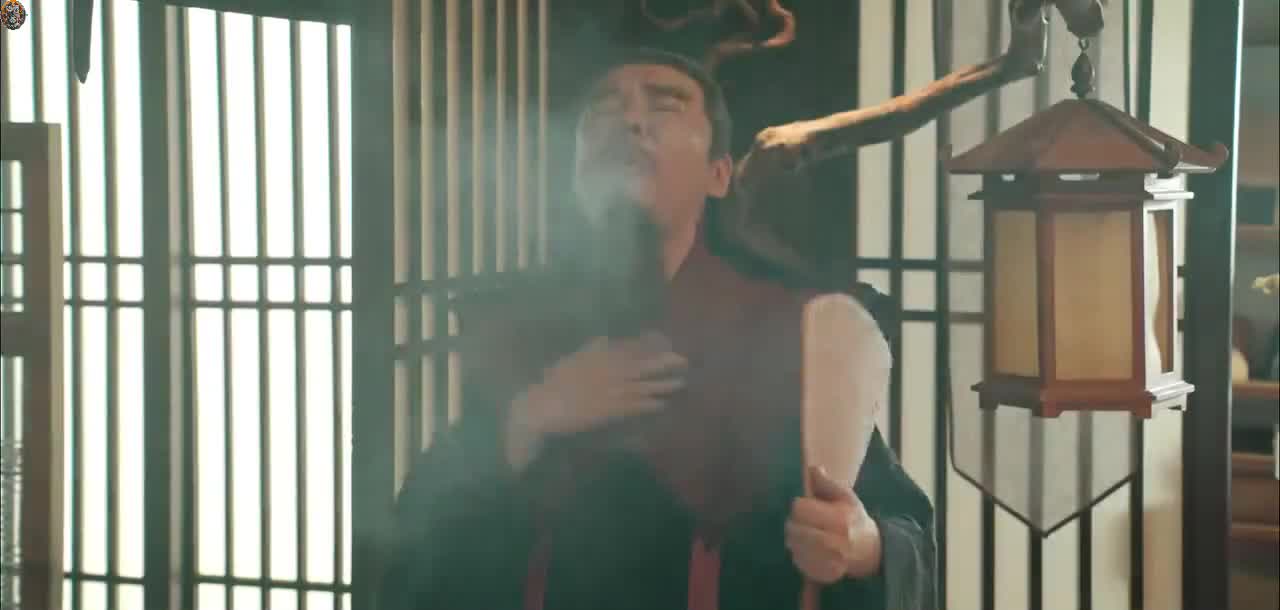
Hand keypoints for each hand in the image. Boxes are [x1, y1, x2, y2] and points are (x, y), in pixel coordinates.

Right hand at [505, 332, 686, 470]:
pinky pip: (634, 406)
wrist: (543, 406)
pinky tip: (663, 405)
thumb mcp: (573, 359)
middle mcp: (607, 370)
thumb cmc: (555, 384)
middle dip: (663, 362)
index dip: (650, 347)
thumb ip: (592, 349)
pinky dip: (649, 405)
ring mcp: (609, 390)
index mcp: (598, 356)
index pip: (629, 348)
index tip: (666, 343)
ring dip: (662, 385)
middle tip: (683, 361)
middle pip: (641, 364)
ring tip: (681, 383)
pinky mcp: (609, 410)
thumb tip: (606, 339)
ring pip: (642, 385)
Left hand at [785, 466, 881, 583]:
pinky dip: (799, 554)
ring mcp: (829, 560)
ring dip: (794, 538)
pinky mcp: (823, 574)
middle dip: (795, 523)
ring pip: (793, 545)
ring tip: (805, 535)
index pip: (800, 508)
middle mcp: (834, 541)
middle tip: (803, 522)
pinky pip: (798, 561)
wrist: (870, 551)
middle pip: (793, 528)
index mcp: (839, 519)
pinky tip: (808, 549)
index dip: (800, 506)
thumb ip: (827, 483)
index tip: (807, 507)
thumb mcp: (846, 498)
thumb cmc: (855, 520)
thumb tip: (812, 468)